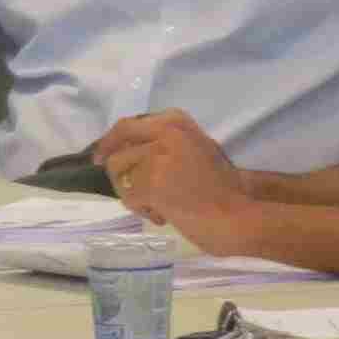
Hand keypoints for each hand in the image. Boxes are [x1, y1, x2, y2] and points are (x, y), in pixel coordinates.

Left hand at [88, 109, 250, 247]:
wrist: (238, 216)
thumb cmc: (223, 190)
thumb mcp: (198, 150)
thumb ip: (168, 144)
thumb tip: (128, 149)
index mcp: (177, 122)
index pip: (131, 124)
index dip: (114, 138)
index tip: (106, 150)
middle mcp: (166, 132)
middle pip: (118, 140)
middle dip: (107, 155)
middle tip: (100, 167)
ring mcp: (157, 156)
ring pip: (117, 170)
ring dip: (130, 192)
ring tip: (154, 206)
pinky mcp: (151, 182)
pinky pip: (128, 196)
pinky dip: (141, 210)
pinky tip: (162, 216)